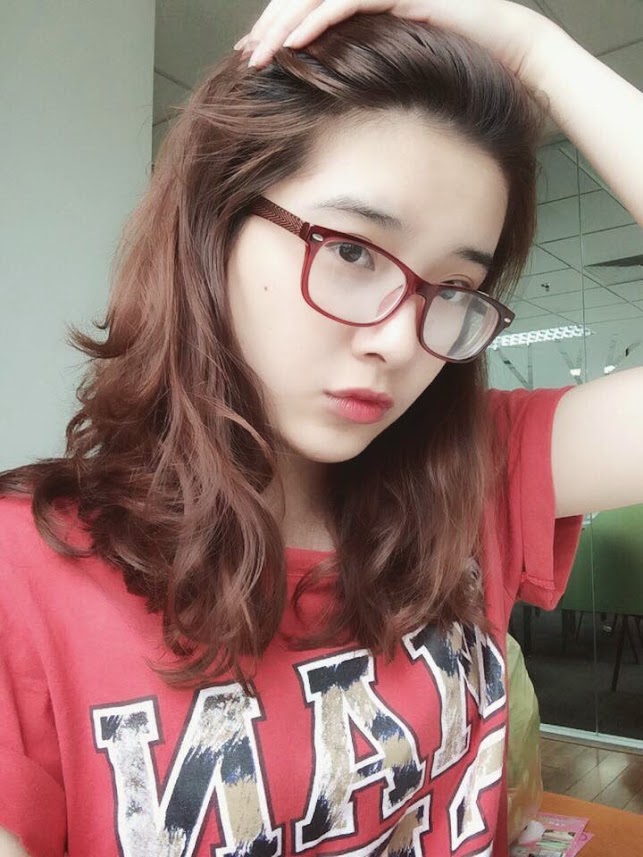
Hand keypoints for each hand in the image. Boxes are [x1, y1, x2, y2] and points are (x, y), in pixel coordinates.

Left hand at [235, 0, 555, 81]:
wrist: (515, 51)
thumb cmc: (462, 69)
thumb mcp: (402, 74)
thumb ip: (368, 75)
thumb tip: (336, 102)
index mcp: (369, 4)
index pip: (311, 10)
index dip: (279, 30)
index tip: (255, 58)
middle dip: (270, 26)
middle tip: (245, 57)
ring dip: (283, 26)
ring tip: (258, 56)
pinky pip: (345, 2)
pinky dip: (315, 21)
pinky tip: (291, 46)